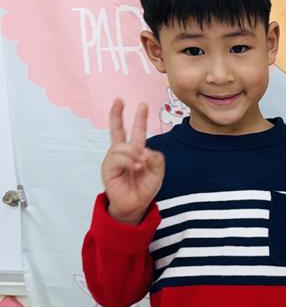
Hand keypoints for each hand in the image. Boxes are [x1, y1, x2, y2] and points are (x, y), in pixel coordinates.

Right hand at [102, 99, 164, 224]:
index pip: (136, 132)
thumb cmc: (144, 189)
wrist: (135, 205)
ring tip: (139, 165)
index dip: (138, 119)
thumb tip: (144, 150)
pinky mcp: (107, 168)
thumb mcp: (157, 173)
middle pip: (117, 131)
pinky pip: (117, 158)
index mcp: (135, 152)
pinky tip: (135, 167)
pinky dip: (128, 161)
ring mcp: (113, 160)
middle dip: (117, 115)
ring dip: (132, 154)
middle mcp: (122, 154)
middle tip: (119, 101)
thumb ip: (156, 159)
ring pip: (121, 147)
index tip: (142, 105)